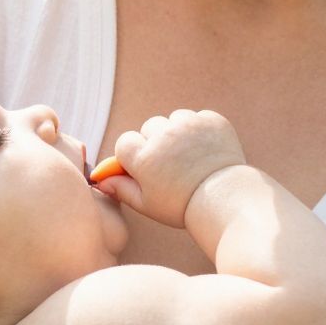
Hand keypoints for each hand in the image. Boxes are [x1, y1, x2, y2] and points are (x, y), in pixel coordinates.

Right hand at [98, 109, 244, 226]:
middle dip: (155, 142)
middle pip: (150, 127)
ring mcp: (189, 125)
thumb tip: (101, 180)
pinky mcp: (211, 121)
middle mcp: (163, 135)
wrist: (225, 200)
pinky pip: (198, 118)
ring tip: (189, 156)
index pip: (125, 142)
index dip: (133, 156)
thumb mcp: (146, 204)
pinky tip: (206, 150)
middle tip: (171, 164)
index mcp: (143, 156)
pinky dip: (200, 130)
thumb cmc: (182, 206)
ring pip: (174, 119)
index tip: (144, 168)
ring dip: (177, 133)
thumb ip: (121, 189)